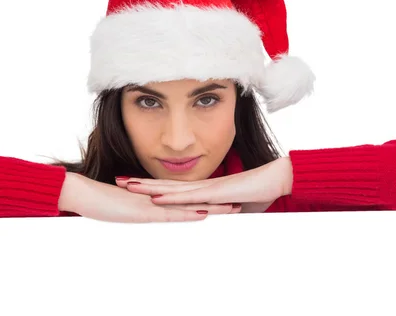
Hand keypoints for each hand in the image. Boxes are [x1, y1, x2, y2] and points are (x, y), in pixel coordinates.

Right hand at [58, 172, 240, 222]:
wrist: (81, 192)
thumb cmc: (99, 201)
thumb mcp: (125, 208)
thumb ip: (139, 209)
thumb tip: (149, 212)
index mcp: (156, 199)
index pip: (186, 200)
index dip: (206, 200)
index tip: (224, 202)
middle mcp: (158, 199)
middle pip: (193, 200)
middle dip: (217, 203)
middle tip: (240, 204)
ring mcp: (152, 204)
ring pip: (188, 206)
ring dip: (210, 207)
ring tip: (232, 209)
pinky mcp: (143, 211)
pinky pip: (169, 213)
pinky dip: (187, 214)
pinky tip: (203, 214)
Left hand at [116, 157, 292, 212]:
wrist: (277, 179)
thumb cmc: (258, 192)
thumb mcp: (234, 206)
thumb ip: (221, 210)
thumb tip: (218, 216)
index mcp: (203, 188)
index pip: (172, 187)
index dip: (153, 185)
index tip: (133, 184)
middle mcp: (200, 186)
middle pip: (165, 184)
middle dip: (141, 183)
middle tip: (118, 180)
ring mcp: (207, 188)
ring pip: (172, 189)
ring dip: (149, 188)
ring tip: (128, 185)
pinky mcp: (215, 193)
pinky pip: (189, 197)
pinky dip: (171, 199)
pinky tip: (156, 199)